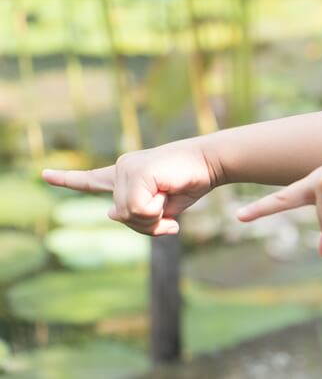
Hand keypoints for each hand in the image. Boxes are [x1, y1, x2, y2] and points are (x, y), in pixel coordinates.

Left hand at [41, 139, 219, 234]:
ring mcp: (127, 168)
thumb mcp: (162, 208)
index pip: (92, 179)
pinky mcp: (137, 171)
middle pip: (118, 215)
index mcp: (126, 175)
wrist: (211, 162)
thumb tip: (109, 212)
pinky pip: (137, 207)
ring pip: (126, 214)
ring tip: (169, 203)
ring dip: (151, 218)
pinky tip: (167, 197)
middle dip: (144, 225)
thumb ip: (137, 214)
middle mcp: (121, 168)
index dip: (67, 180)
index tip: (44, 175)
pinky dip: (155, 211)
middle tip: (168, 221)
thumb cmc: (190, 182)